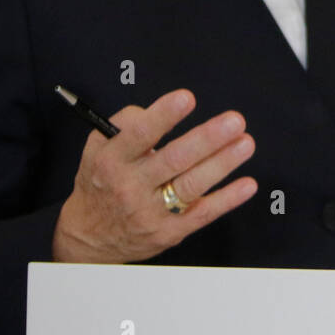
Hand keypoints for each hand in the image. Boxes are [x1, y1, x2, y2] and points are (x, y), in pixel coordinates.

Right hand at [52, 89, 256, 263]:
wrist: (88, 237)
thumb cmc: (101, 181)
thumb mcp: (98, 147)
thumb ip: (126, 123)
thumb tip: (164, 109)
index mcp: (112, 160)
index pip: (138, 135)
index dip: (163, 116)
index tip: (187, 98)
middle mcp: (130, 185)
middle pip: (173, 160)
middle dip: (207, 139)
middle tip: (234, 121)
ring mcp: (150, 211)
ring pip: (191, 185)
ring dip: (222, 163)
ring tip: (245, 143)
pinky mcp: (168, 232)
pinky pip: (201, 214)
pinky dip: (226, 199)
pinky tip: (247, 184)